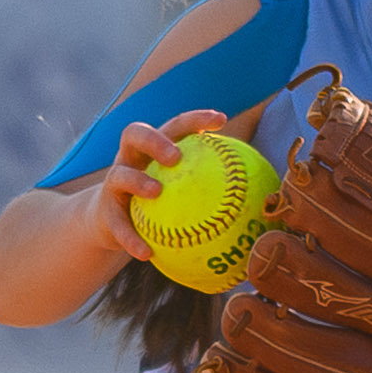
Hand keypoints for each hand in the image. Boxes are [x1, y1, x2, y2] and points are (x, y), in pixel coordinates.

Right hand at [88, 108, 251, 265]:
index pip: (176, 125)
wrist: (113, 225)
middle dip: (156, 140)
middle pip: (136, 134)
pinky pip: (117, 225)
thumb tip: (267, 208)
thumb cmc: (161, 206)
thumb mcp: (185, 195)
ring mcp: (114, 182)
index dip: (196, 119)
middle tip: (176, 155)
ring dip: (138, 180)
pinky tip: (147, 253)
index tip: (220, 120)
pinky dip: (131, 238)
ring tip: (156, 192)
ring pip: (120, 174)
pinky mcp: (104, 211)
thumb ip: (217, 194)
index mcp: (155, 149)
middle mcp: (131, 158)